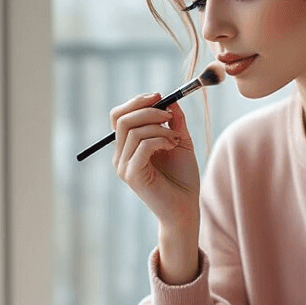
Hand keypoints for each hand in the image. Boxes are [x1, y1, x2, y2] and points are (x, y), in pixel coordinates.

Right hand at [111, 95, 200, 232]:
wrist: (186, 208)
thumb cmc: (183, 179)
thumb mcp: (180, 141)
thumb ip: (174, 121)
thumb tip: (171, 99)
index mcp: (127, 148)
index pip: (119, 116)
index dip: (137, 102)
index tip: (159, 96)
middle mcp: (120, 156)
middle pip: (122, 119)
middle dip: (148, 110)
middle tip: (169, 115)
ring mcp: (124, 166)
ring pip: (133, 130)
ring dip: (160, 128)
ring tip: (176, 138)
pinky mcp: (132, 175)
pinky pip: (142, 145)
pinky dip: (161, 139)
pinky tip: (173, 146)